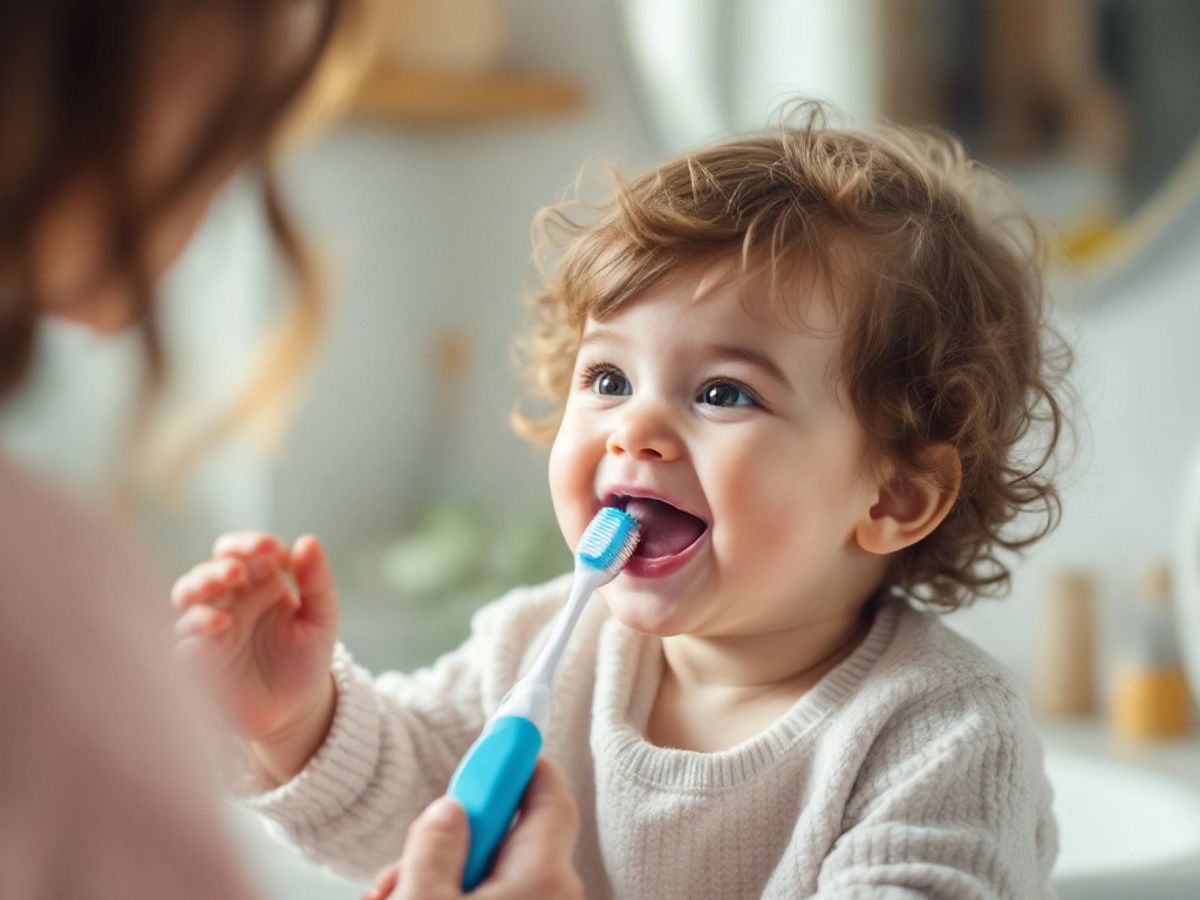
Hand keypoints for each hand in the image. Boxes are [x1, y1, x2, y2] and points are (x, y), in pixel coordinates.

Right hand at [171, 530, 339, 781]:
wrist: (296, 709)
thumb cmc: (307, 657)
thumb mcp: (322, 617)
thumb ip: (316, 580)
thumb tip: (308, 540)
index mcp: (259, 582)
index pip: (245, 550)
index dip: (251, 543)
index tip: (269, 548)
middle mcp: (229, 600)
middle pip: (209, 569)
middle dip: (219, 565)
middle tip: (237, 571)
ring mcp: (210, 628)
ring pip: (186, 596)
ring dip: (198, 585)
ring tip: (221, 587)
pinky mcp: (198, 658)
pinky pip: (183, 636)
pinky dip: (196, 624)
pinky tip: (221, 624)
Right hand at [365, 758, 584, 899]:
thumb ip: (434, 847)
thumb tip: (449, 810)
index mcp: (543, 876)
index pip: (550, 794)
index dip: (521, 761)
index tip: (500, 739)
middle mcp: (556, 896)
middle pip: (510, 838)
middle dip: (455, 837)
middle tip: (406, 862)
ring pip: (495, 875)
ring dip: (445, 875)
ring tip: (392, 894)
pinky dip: (458, 896)